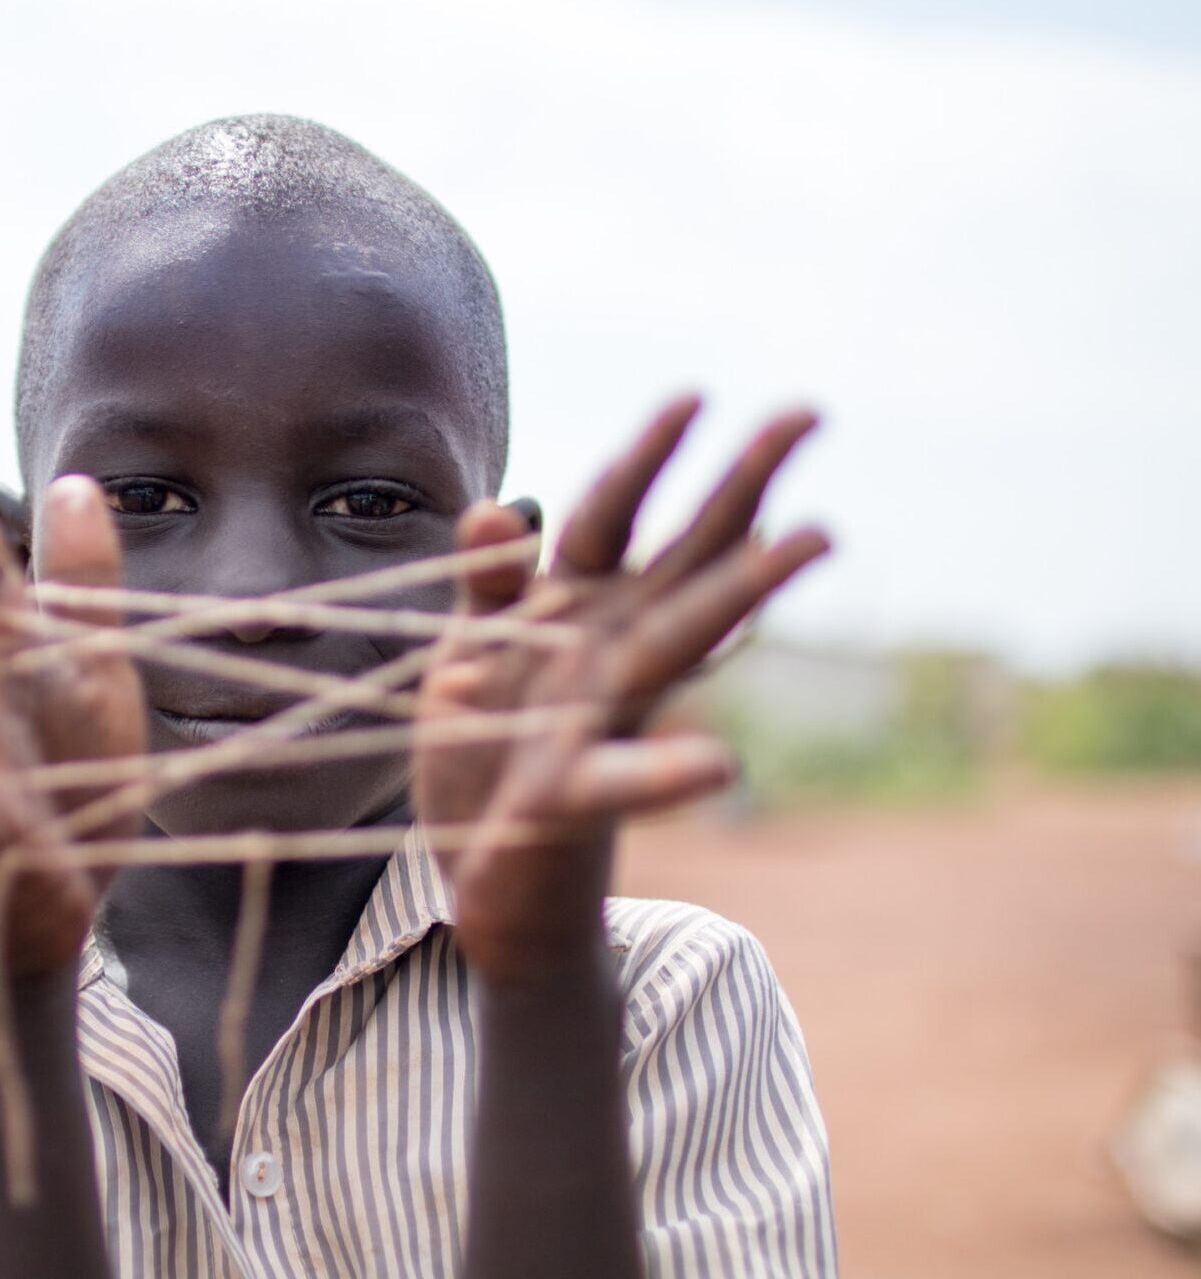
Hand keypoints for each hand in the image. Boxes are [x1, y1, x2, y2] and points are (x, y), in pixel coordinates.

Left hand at [414, 397, 827, 984]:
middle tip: (809, 413)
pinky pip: (621, 780)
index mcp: (572, 611)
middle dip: (739, 482)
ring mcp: (599, 719)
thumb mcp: (467, 652)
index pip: (613, 515)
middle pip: (681, 553)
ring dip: (743, 588)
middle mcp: (604, 654)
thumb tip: (499, 505)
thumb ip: (488, 584)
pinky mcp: (570, 797)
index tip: (697, 396)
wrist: (490, 882)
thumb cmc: (486, 753)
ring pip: (678, 641)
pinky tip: (721, 763)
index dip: (647, 458)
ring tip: (812, 538)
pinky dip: (665, 772)